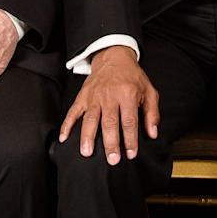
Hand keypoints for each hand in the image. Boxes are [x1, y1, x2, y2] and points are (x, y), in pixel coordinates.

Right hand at [58, 45, 157, 163]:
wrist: (113, 57)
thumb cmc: (132, 76)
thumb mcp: (149, 91)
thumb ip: (152, 113)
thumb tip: (152, 133)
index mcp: (127, 94)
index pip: (129, 121)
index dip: (130, 139)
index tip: (131, 154)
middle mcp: (110, 96)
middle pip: (109, 122)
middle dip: (110, 143)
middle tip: (112, 159)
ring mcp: (94, 97)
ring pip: (90, 118)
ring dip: (87, 136)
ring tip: (86, 152)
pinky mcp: (83, 96)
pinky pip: (73, 111)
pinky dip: (67, 125)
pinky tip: (64, 138)